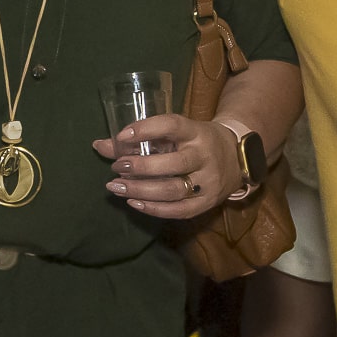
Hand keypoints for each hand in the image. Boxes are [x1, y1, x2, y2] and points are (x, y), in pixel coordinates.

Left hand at [90, 112, 237, 218]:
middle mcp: (204, 156)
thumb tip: (99, 145)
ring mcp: (208, 182)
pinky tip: (133, 202)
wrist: (238, 158)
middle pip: (173, 164)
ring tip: (116, 187)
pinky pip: (179, 210)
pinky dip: (154, 209)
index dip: (146, 129)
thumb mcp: (175, 133)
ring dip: (141, 190)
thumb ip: (140, 138)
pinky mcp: (207, 203)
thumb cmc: (196, 141)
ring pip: (173, 190)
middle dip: (141, 167)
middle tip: (116, 167)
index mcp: (196, 132)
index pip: (172, 126)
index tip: (121, 136)